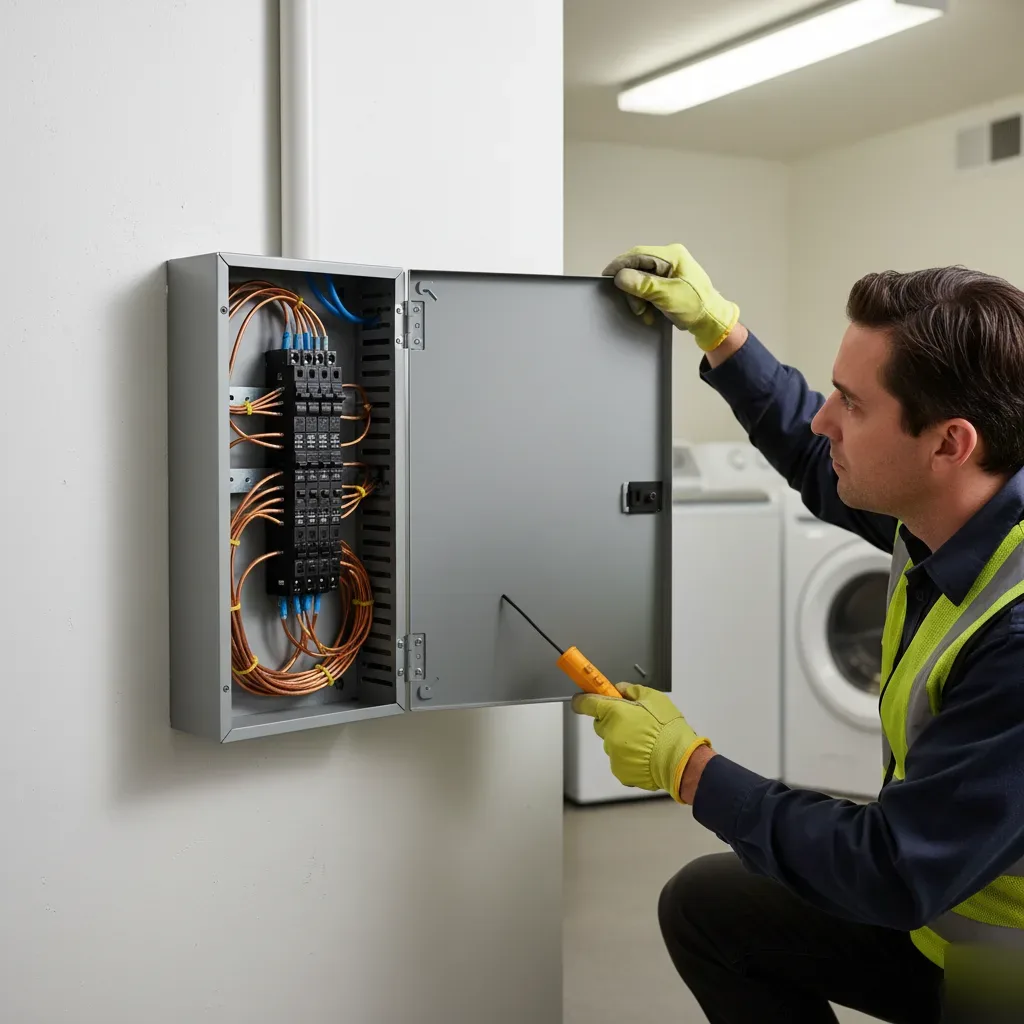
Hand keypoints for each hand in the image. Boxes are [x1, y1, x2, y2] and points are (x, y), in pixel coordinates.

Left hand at [571, 684, 710, 803]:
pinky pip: (619, 761)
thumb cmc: (668, 728)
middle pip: (601, 724)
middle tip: (633, 722)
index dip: (583, 700)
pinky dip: (628, 758)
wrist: (679, 759)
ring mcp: (613, 754)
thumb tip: (620, 689)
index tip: (581, 700)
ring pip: (612, 743)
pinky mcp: (619, 770)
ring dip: (622, 741)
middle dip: (612, 722)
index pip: (586, 704)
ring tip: (645, 742)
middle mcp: (609, 733)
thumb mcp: (654, 698)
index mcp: (614, 712)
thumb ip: (632, 691)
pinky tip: (645, 755)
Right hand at [602, 243, 738, 351]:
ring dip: (638, 298)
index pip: (638, 254)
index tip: (606, 277)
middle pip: (638, 268)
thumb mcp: (667, 295)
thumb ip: (643, 284)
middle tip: (636, 308)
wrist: (711, 321)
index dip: (620, 265)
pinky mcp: (667, 282)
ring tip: (644, 313)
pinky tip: (649, 312)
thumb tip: (619, 276)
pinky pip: (648, 287)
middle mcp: (670, 258)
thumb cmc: (695, 306)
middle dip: (632, 289)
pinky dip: (645, 301)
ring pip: (640, 280)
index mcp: (672, 255)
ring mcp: (669, 270)